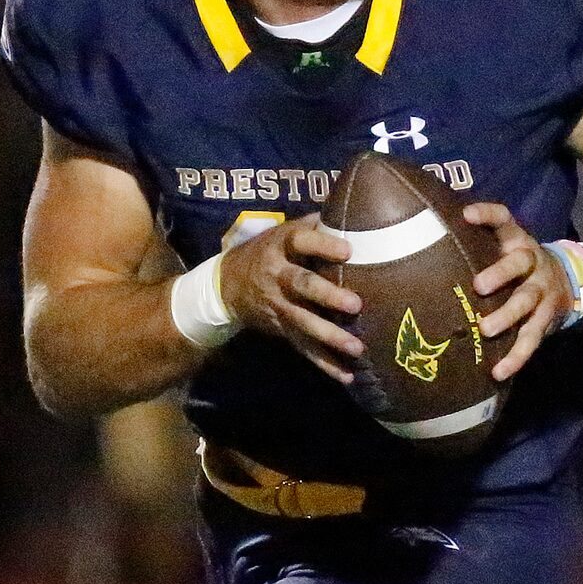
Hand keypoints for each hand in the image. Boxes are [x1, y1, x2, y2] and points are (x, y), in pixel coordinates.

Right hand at [217, 214, 362, 382]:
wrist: (225, 286)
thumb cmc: (268, 251)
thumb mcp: (283, 231)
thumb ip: (316, 225)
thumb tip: (357, 208)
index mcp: (280, 246)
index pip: (301, 241)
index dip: (323, 245)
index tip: (348, 250)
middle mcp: (277, 276)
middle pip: (302, 285)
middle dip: (327, 296)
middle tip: (355, 305)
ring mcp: (278, 306)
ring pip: (303, 322)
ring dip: (330, 336)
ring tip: (357, 348)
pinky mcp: (281, 329)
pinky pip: (303, 348)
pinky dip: (325, 364)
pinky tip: (347, 375)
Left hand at [463, 202, 571, 381]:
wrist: (569, 281)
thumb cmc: (517, 265)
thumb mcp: (504, 246)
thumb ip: (476, 243)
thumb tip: (422, 237)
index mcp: (516, 240)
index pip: (503, 219)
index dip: (487, 215)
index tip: (466, 215)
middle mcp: (532, 261)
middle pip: (519, 263)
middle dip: (500, 273)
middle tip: (478, 286)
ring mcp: (541, 290)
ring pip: (526, 302)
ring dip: (507, 316)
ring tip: (485, 330)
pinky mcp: (546, 319)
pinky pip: (532, 338)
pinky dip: (516, 356)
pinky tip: (499, 371)